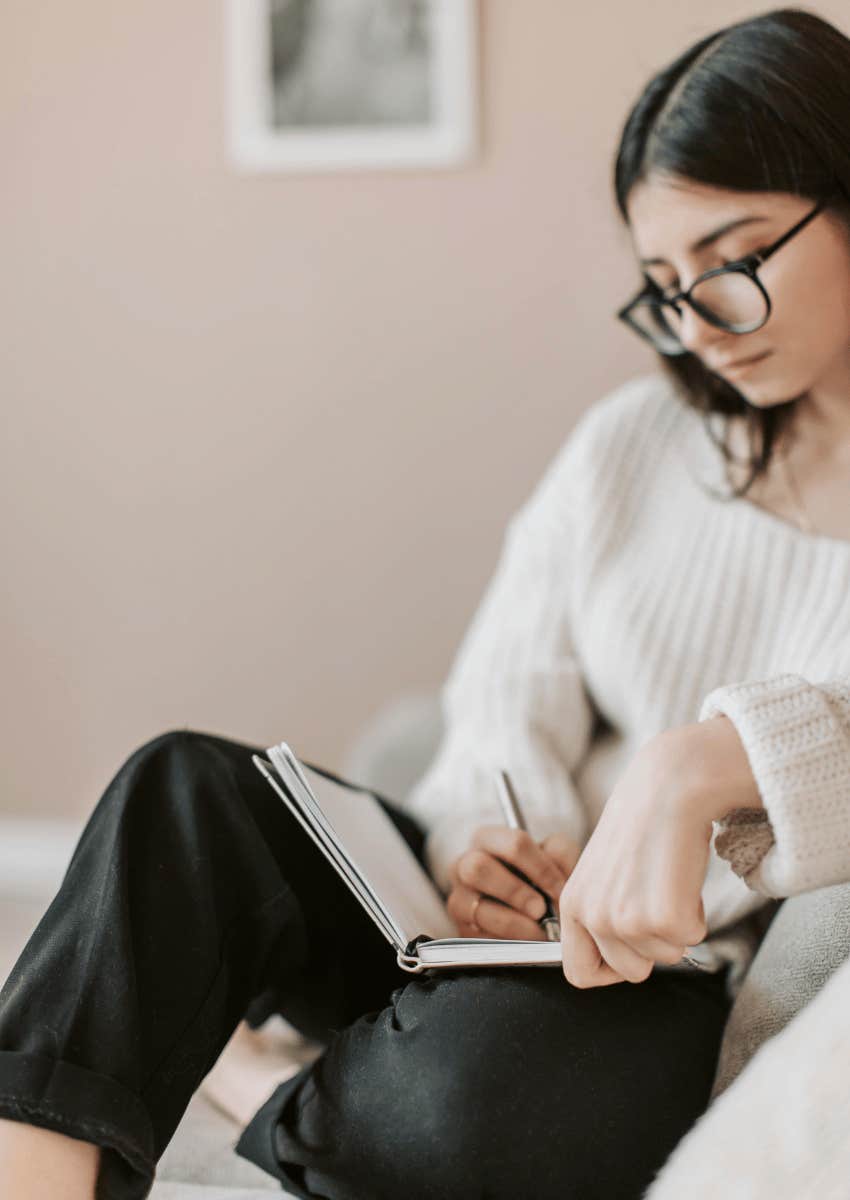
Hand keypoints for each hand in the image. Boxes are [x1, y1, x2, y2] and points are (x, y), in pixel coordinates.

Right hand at [446, 826, 581, 939]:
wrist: (536, 914)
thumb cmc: (543, 879)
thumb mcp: (557, 859)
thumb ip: (560, 853)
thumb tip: (554, 867)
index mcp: (489, 839)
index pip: (514, 843)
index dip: (541, 868)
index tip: (560, 890)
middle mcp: (465, 864)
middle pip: (478, 867)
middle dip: (515, 892)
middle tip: (540, 910)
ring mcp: (459, 898)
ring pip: (477, 908)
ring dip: (513, 923)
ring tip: (538, 932)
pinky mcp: (460, 929)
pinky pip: (477, 937)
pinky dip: (506, 942)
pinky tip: (524, 943)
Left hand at [557, 729, 720, 988]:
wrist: (667, 788)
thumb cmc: (642, 828)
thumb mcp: (603, 873)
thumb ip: (603, 914)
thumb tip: (622, 960)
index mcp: (572, 904)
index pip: (578, 973)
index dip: (610, 970)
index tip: (631, 950)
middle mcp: (592, 916)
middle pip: (631, 972)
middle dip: (653, 945)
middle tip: (657, 900)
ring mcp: (625, 919)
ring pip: (665, 957)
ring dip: (676, 926)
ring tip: (667, 880)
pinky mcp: (662, 917)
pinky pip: (692, 940)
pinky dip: (696, 914)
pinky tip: (683, 877)